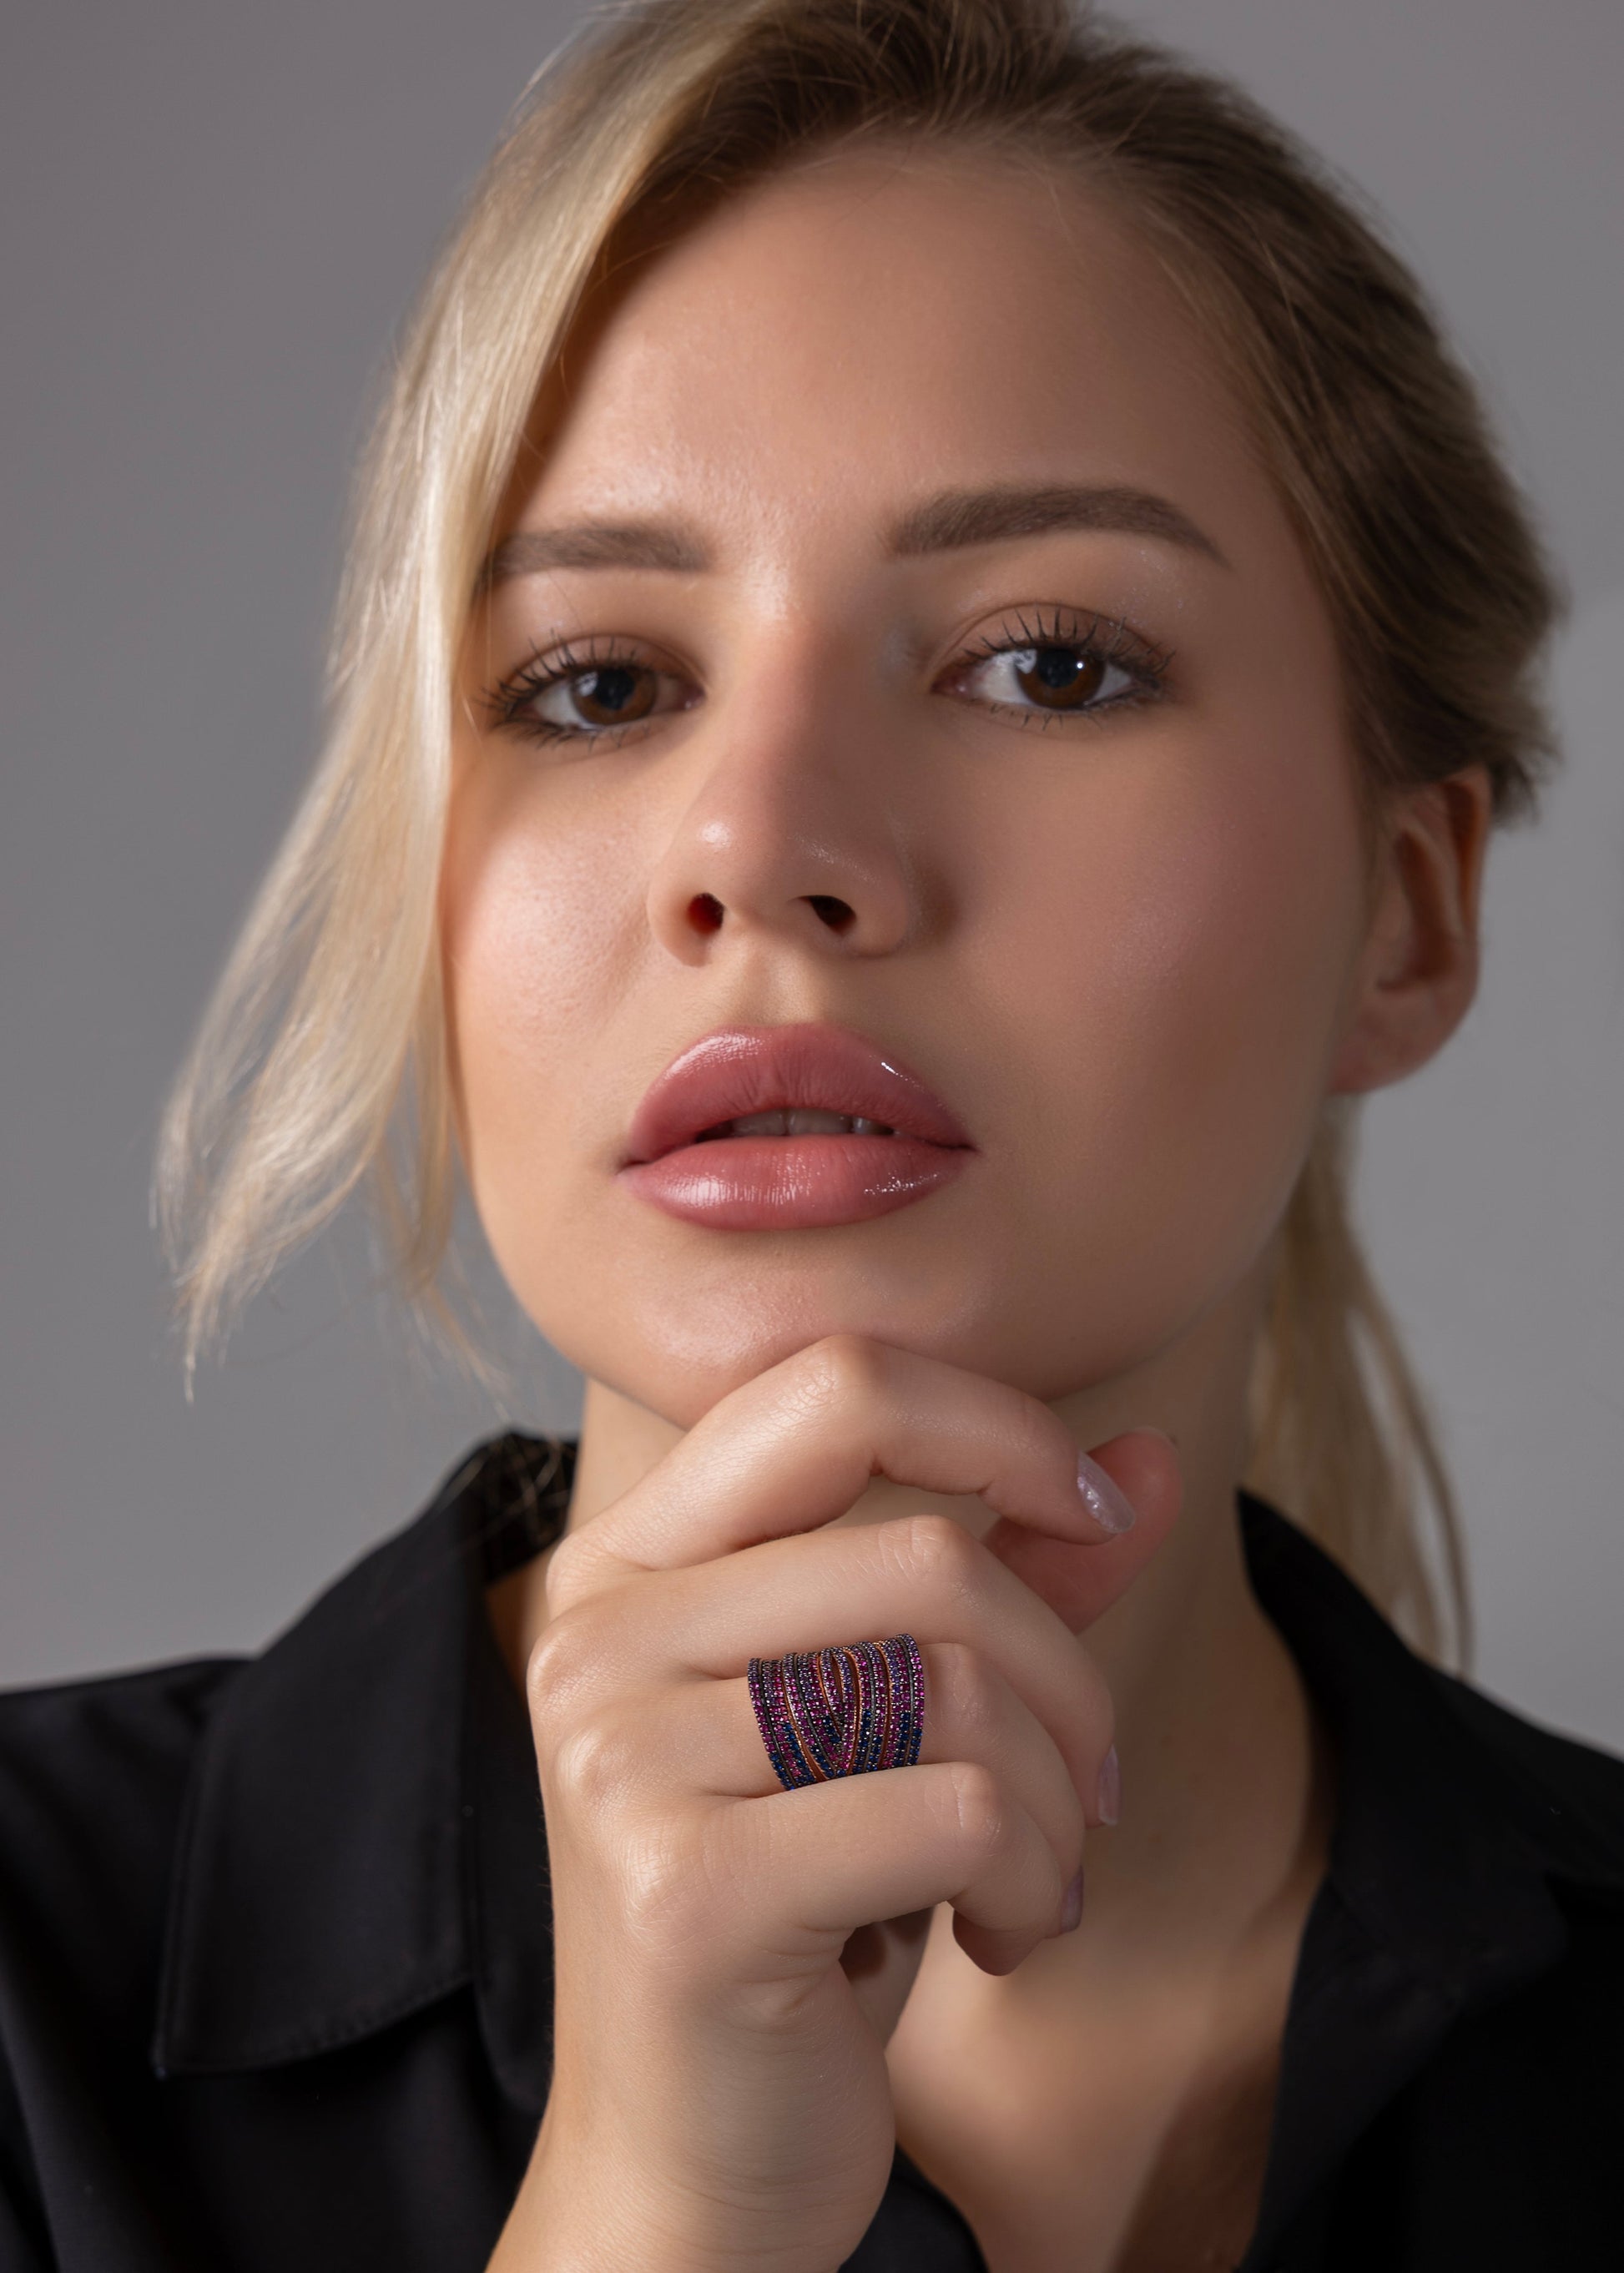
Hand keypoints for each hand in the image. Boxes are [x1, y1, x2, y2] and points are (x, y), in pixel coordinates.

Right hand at [486, 1336, 1180, 2272]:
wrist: (691, 2166)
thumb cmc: (806, 1916)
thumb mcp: (902, 1723)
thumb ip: (1014, 1576)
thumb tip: (1149, 1458)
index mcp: (630, 1561)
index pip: (837, 1386)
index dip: (999, 1426)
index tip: (1095, 1513)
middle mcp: (598, 1634)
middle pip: (927, 1552)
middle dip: (1066, 1676)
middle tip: (1087, 1788)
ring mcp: (620, 1757)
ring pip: (957, 1682)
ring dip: (1059, 1800)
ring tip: (1034, 1880)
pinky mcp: (685, 1889)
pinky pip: (959, 1812)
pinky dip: (1035, 1882)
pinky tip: (1000, 1939)